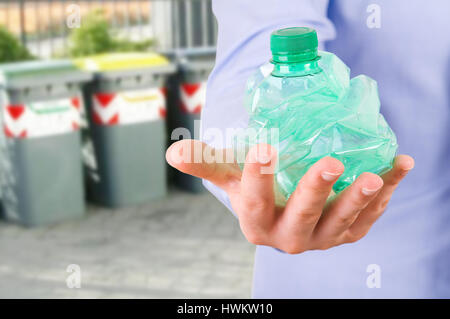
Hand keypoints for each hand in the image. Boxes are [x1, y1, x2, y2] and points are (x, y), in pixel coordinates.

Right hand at [166, 140, 413, 253]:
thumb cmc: (255, 188)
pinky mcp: (346, 233)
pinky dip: (385, 194)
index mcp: (256, 224)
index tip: (264, 149)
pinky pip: (367, 218)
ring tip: (373, 175)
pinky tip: (398, 167)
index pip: (253, 204)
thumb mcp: (230, 176)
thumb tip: (172, 151)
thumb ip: (206, 163)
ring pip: (340, 224)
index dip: (257, 179)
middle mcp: (288, 237)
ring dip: (358, 200)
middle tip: (330, 163)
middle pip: (301, 219)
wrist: (282, 208)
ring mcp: (321, 238)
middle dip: (315, 192)